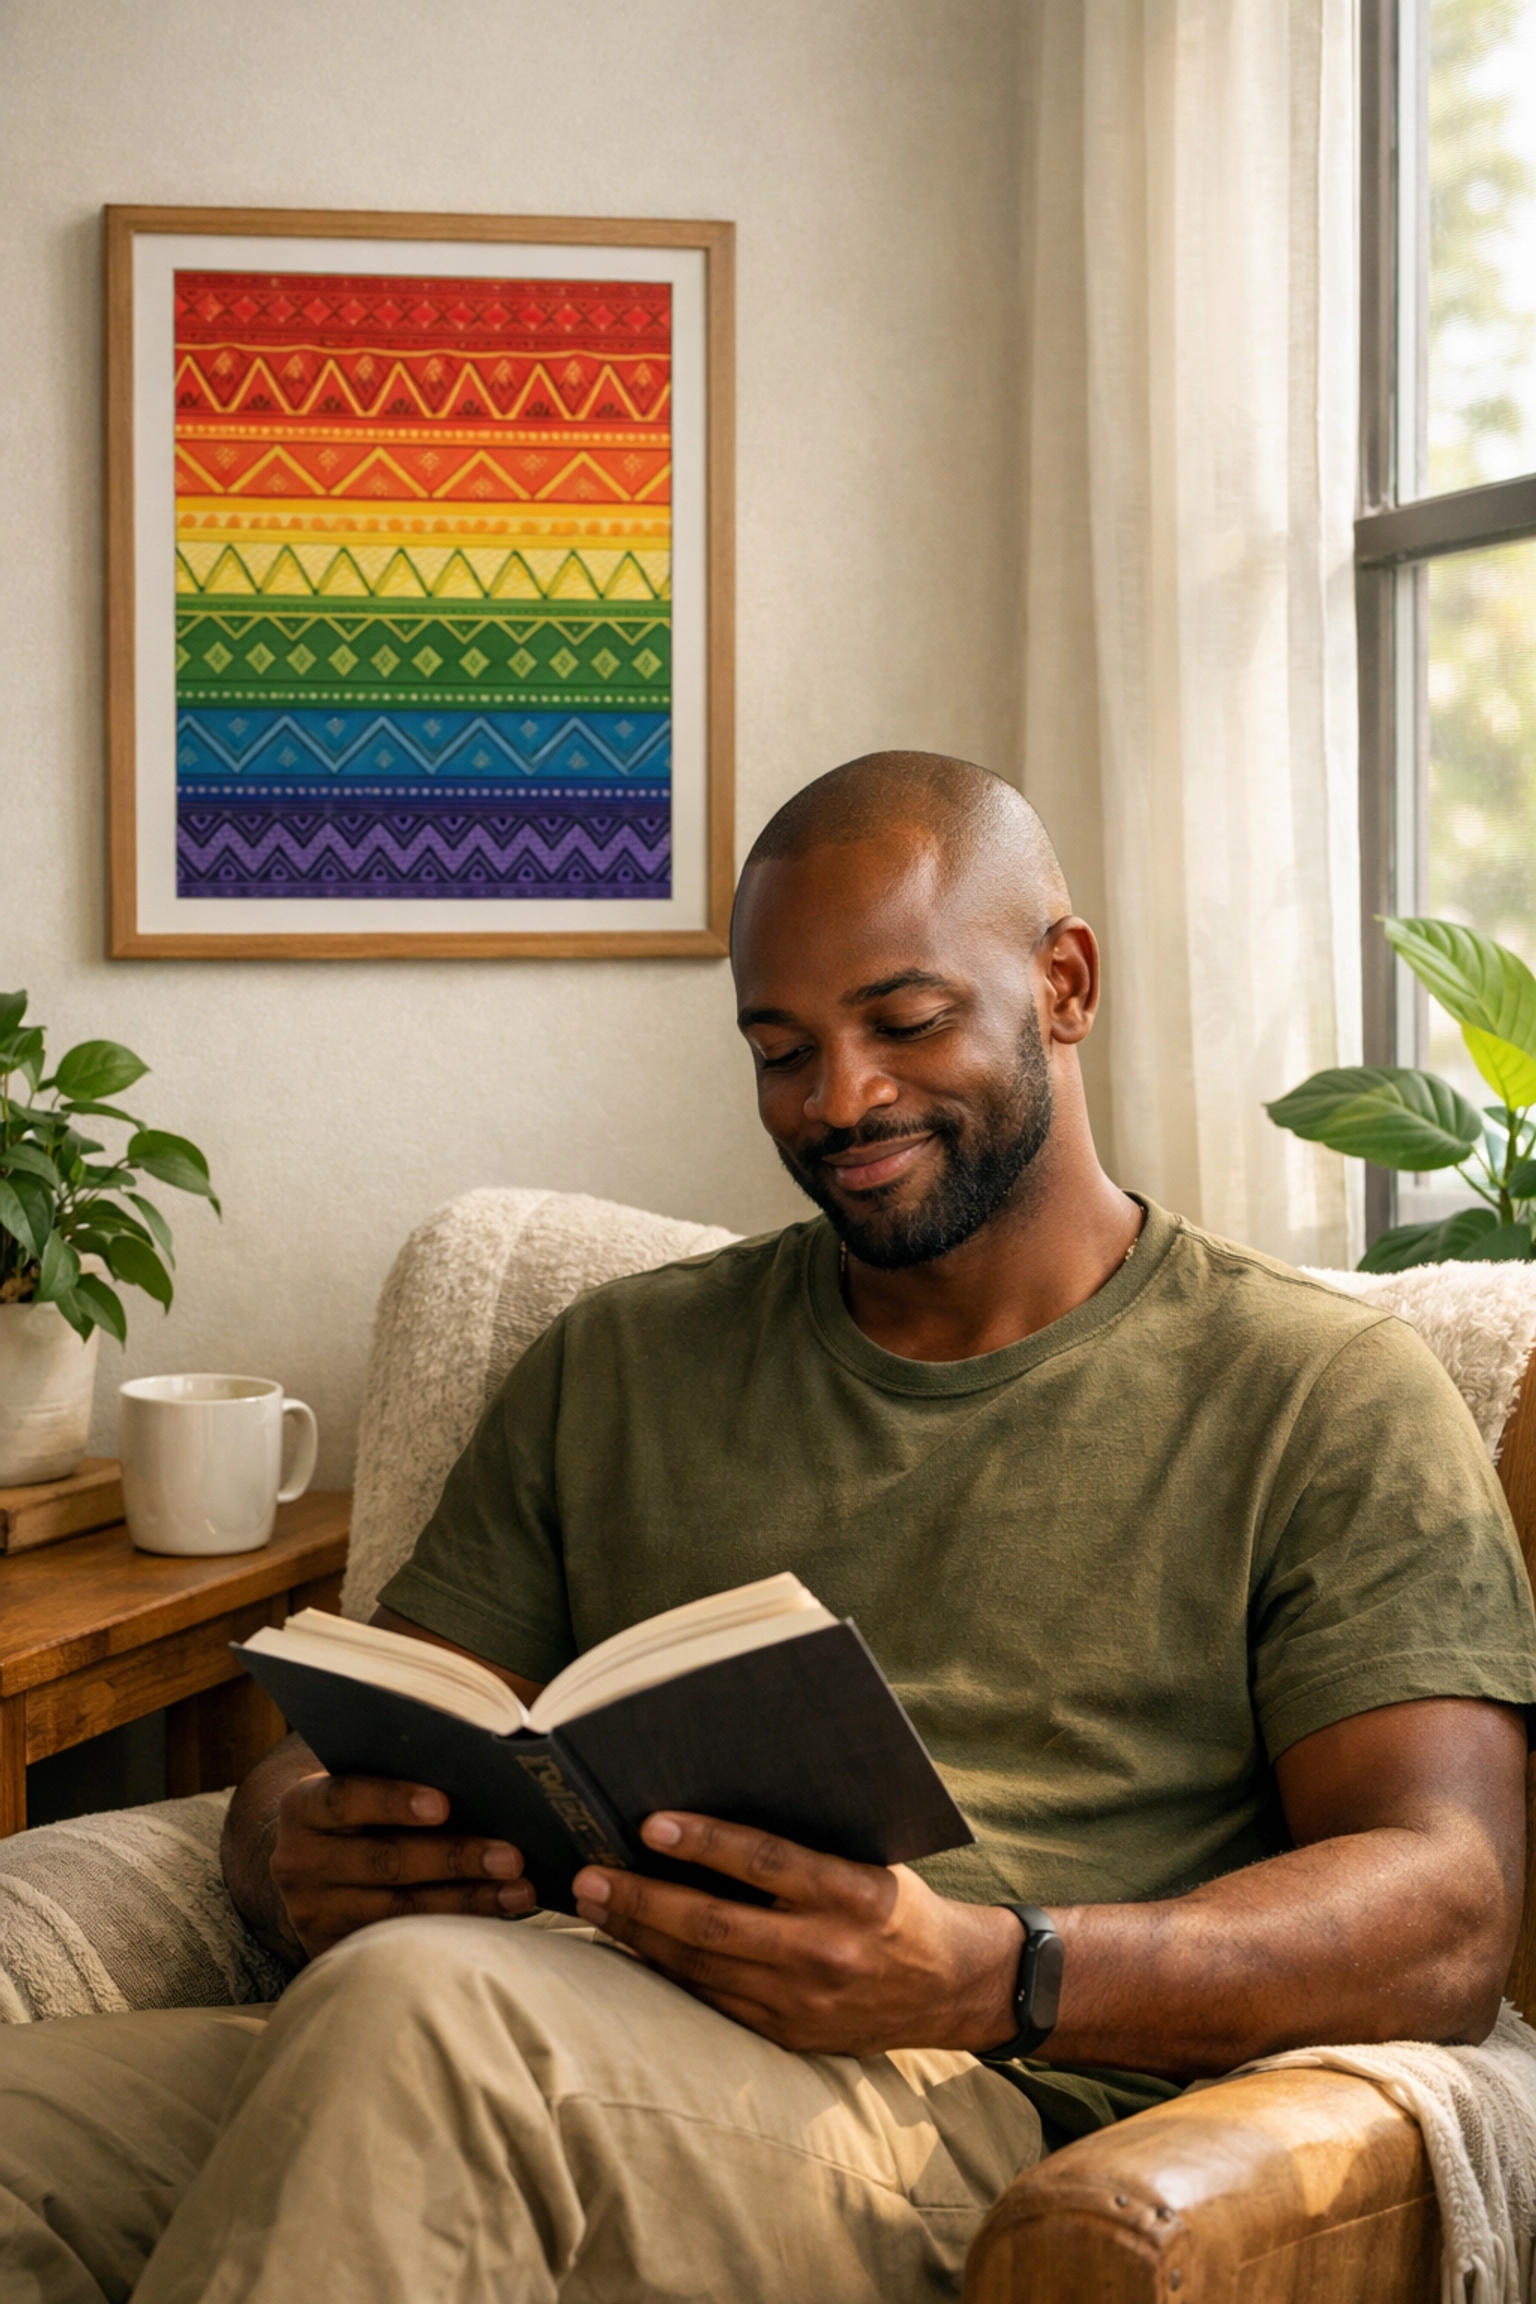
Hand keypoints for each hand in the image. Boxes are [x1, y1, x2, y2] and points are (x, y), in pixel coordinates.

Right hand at [270, 1771, 535, 1958]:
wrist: (312, 1866)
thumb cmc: (361, 1810)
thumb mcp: (363, 1785)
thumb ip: (403, 1776)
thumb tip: (488, 1778)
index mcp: (303, 1807)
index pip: (344, 1798)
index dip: (393, 1801)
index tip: (444, 1804)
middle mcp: (298, 1862)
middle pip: (384, 1861)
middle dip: (454, 1858)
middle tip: (512, 1856)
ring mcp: (313, 1914)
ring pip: (398, 1910)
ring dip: (467, 1901)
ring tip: (520, 1892)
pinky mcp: (333, 1952)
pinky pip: (400, 1944)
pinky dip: (454, 1931)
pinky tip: (495, 1917)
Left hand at [573, 1811, 1021, 2056]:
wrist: (953, 1988)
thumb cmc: (899, 1902)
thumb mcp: (868, 1858)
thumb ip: (805, 1843)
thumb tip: (717, 1803)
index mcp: (853, 1893)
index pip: (766, 1862)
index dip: (705, 1842)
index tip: (650, 1823)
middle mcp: (826, 1949)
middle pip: (716, 1924)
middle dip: (644, 1898)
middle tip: (589, 1874)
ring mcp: (804, 2000)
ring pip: (703, 1968)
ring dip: (640, 1935)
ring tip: (595, 1904)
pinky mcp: (789, 2034)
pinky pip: (713, 2000)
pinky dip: (667, 1971)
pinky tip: (633, 1945)